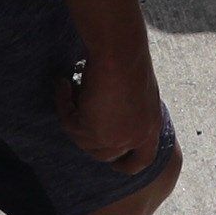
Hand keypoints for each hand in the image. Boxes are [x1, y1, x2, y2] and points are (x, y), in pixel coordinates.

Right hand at [61, 50, 167, 168]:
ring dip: (73, 115)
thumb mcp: (138, 91)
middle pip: (106, 155)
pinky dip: (63, 102)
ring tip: (69, 88)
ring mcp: (114, 138)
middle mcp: (135, 138)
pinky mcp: (92, 131)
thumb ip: (129, 112)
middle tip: (77, 121)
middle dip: (90, 140)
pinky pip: (69, 123)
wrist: (120, 50)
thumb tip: (107, 119)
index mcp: (152, 127)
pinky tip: (62, 83)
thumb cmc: (129, 58)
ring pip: (83, 141)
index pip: (142, 160)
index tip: (113, 163)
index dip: (126, 164)